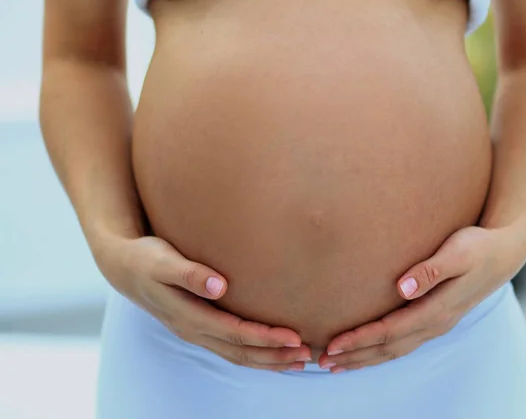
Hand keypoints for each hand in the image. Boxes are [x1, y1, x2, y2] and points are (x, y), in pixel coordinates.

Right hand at [98, 234, 311, 370]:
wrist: (122, 266)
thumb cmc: (145, 258)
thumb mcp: (162, 262)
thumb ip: (189, 274)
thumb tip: (219, 287)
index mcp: (188, 316)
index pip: (235, 333)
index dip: (265, 338)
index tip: (294, 337)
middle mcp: (193, 330)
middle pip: (240, 351)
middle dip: (274, 356)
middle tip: (307, 355)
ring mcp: (195, 331)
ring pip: (236, 354)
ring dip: (267, 360)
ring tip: (297, 362)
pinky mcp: (197, 325)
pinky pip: (229, 346)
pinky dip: (253, 352)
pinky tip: (269, 350)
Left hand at [319, 223, 525, 372]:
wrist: (504, 253)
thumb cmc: (477, 247)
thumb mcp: (457, 253)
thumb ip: (430, 271)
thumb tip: (402, 288)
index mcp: (437, 309)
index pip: (390, 331)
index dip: (360, 339)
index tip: (333, 345)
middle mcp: (435, 323)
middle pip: (389, 348)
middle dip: (356, 356)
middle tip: (323, 362)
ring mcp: (437, 324)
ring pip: (395, 350)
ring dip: (366, 358)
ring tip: (337, 365)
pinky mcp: (435, 319)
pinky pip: (403, 343)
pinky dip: (382, 352)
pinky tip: (368, 352)